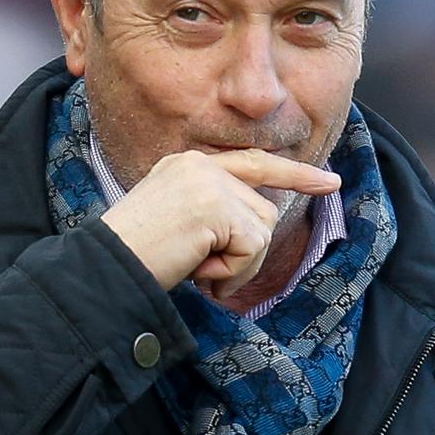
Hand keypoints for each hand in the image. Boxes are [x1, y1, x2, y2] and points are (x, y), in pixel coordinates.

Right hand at [101, 149, 340, 298]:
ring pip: (262, 232)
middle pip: (263, 211)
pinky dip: (232, 272)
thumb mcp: (175, 223)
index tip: (329, 182)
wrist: (104, 269)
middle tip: (202, 269)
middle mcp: (200, 165)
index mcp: (188, 165)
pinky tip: (197, 271)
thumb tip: (256, 227)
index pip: (253, 162)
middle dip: (246, 252)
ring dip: (237, 266)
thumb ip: (212, 212)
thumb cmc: (134, 258)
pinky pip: (253, 249)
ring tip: (194, 268)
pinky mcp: (216, 207)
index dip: (294, 175)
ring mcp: (209, 183)